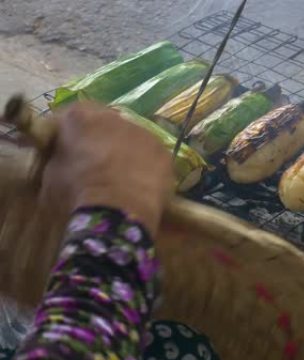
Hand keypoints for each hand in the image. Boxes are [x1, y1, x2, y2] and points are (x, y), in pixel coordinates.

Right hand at [40, 102, 173, 235]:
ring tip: (121, 180)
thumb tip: (66, 157)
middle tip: (96, 167)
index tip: (68, 151)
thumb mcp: (50, 173)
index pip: (72, 117)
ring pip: (132, 140)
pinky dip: (146, 169)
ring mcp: (144, 133)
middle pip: (106, 126)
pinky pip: (151, 158)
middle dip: (102, 141)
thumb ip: (59, 156)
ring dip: (127, 153)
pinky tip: (140, 187)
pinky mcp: (165, 153)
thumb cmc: (74, 193)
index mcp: (81, 116)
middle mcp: (115, 117)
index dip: (70, 135)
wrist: (116, 211)